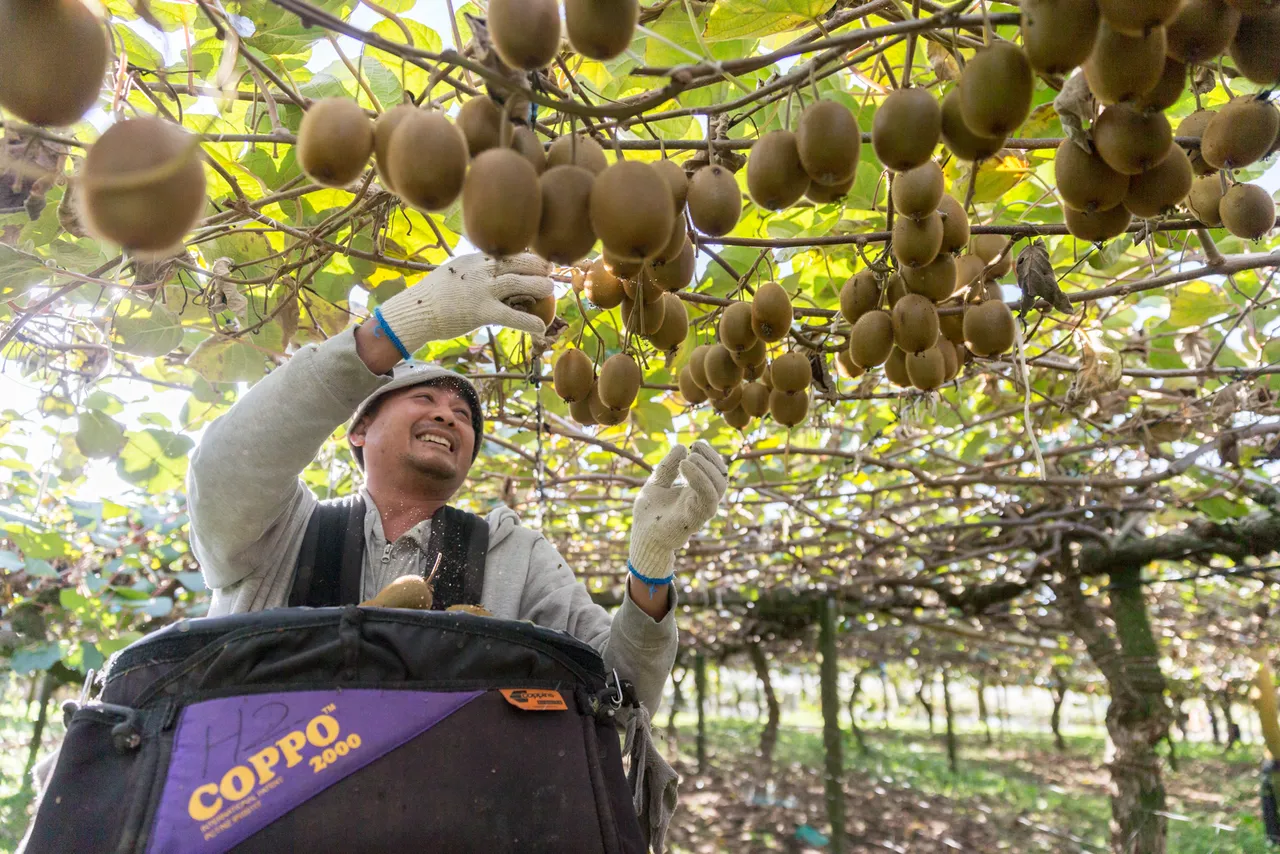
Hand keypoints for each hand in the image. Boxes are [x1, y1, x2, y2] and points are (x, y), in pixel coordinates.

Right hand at [376, 252, 553, 353]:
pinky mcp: (481, 311)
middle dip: (536, 265)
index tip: (538, 259)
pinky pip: (511, 315)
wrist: (415, 312)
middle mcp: (479, 270)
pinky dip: (529, 321)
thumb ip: (473, 271)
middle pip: (515, 262)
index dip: (525, 255)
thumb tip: (490, 272)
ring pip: (517, 283)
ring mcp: (481, 290)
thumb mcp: (453, 274)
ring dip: (538, 286)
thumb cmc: (433, 297)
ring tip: (551, 289)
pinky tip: (541, 327)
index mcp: (473, 259)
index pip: (504, 253)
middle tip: (551, 271)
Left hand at [629, 440, 727, 579]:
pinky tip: (684, 466)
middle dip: (712, 459)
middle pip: (722, 478)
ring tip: (689, 458)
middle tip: (695, 446)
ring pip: (719, 488)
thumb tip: (682, 445)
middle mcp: (702, 501)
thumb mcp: (656, 483)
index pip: (715, 472)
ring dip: (707, 468)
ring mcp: (700, 511)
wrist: (641, 538)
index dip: (710, 456)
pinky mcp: (694, 519)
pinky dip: (700, 479)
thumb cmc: (649, 514)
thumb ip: (667, 467)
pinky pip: (707, 499)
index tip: (695, 443)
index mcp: (696, 492)